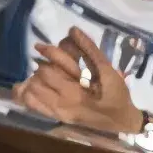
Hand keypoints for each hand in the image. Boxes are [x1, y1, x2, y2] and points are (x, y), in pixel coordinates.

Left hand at [10, 26, 143, 137]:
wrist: (122, 122)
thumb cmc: (117, 95)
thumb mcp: (108, 71)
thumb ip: (90, 50)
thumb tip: (73, 30)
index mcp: (74, 93)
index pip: (47, 72)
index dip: (44, 56)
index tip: (40, 46)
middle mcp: (62, 105)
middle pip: (36, 82)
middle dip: (40, 68)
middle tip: (48, 62)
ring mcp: (58, 114)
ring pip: (32, 94)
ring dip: (35, 81)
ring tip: (44, 75)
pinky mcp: (58, 118)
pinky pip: (34, 106)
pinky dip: (30, 94)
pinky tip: (39, 88)